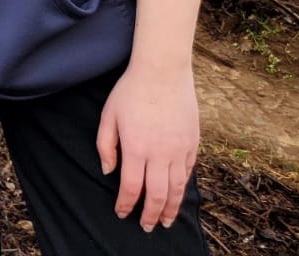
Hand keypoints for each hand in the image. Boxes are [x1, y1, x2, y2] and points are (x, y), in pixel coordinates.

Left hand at [97, 61, 199, 231]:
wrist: (163, 71)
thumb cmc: (131, 91)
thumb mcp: (108, 115)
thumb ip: (106, 145)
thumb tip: (108, 171)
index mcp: (136, 148)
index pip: (131, 187)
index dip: (126, 204)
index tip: (122, 213)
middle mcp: (160, 153)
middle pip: (157, 195)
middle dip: (151, 215)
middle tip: (147, 227)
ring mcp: (179, 149)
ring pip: (176, 188)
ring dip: (171, 208)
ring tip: (167, 221)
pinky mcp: (192, 143)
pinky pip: (188, 172)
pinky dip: (182, 187)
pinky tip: (176, 194)